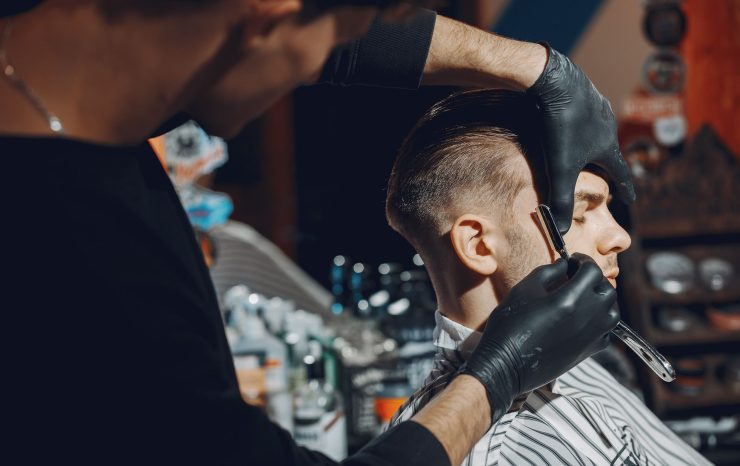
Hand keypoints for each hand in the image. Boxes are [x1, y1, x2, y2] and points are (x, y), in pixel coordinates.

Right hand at [460, 253, 618, 423]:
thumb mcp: (525, 290)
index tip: (573, 261)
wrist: (506, 364)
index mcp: (571, 298)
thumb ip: (549, 272)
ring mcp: (591, 336)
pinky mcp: (589, 351)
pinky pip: (607, 332)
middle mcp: (588, 317)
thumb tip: (565, 265)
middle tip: (576, 277)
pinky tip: (583, 318)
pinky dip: (600, 321)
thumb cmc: (510, 324)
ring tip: (583, 297)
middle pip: (607, 289)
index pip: (592, 271)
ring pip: (612, 311)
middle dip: (594, 279)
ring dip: (601, 300)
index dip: (583, 261)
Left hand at [527, 44, 634, 233]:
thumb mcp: (560, 167)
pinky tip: (566, 121)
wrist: (553, 80)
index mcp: (606, 146)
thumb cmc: (560, 125)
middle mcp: (606, 125)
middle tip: (605, 175)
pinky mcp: (578, 94)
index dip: (625, 188)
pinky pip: (580, 114)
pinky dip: (576, 124)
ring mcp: (594, 107)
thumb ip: (561, 198)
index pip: (621, 173)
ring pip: (595, 131)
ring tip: (583, 150)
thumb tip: (562, 231)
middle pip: (607, 151)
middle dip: (605, 165)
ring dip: (591, 142)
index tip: (631, 199)